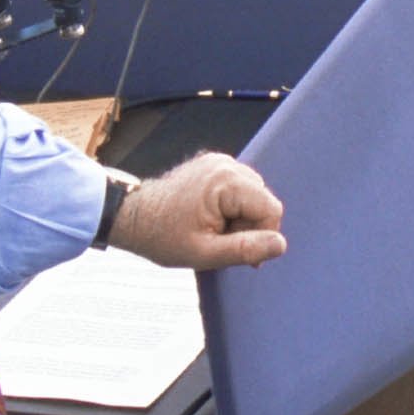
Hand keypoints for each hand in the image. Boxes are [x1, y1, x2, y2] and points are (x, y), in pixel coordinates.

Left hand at [112, 155, 288, 268]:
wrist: (133, 218)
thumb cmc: (163, 237)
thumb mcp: (205, 253)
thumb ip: (245, 249)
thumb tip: (280, 245)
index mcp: (225, 181)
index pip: (271, 209)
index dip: (259, 235)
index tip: (233, 249)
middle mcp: (226, 163)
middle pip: (264, 201)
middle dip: (248, 226)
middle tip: (217, 240)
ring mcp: (219, 162)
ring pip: (254, 196)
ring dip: (240, 218)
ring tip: (212, 229)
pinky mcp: (214, 166)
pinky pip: (240, 190)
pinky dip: (232, 208)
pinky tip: (210, 218)